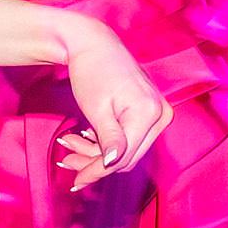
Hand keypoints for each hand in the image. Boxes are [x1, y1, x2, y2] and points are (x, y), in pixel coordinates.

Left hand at [53, 17, 173, 191]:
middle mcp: (161, 115)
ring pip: (126, 150)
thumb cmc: (92, 70)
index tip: (76, 184)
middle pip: (127, 156)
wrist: (94, 43)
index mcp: (149, 113)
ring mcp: (158, 113)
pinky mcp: (150, 112)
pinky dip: (105, 141)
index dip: (97, 171)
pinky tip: (85, 136)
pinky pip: (129, 137)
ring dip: (97, 152)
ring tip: (69, 144)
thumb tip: (114, 164)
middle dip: (94, 162)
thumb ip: (109, 139)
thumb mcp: (96, 108)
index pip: (123, 157)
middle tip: (66, 162)